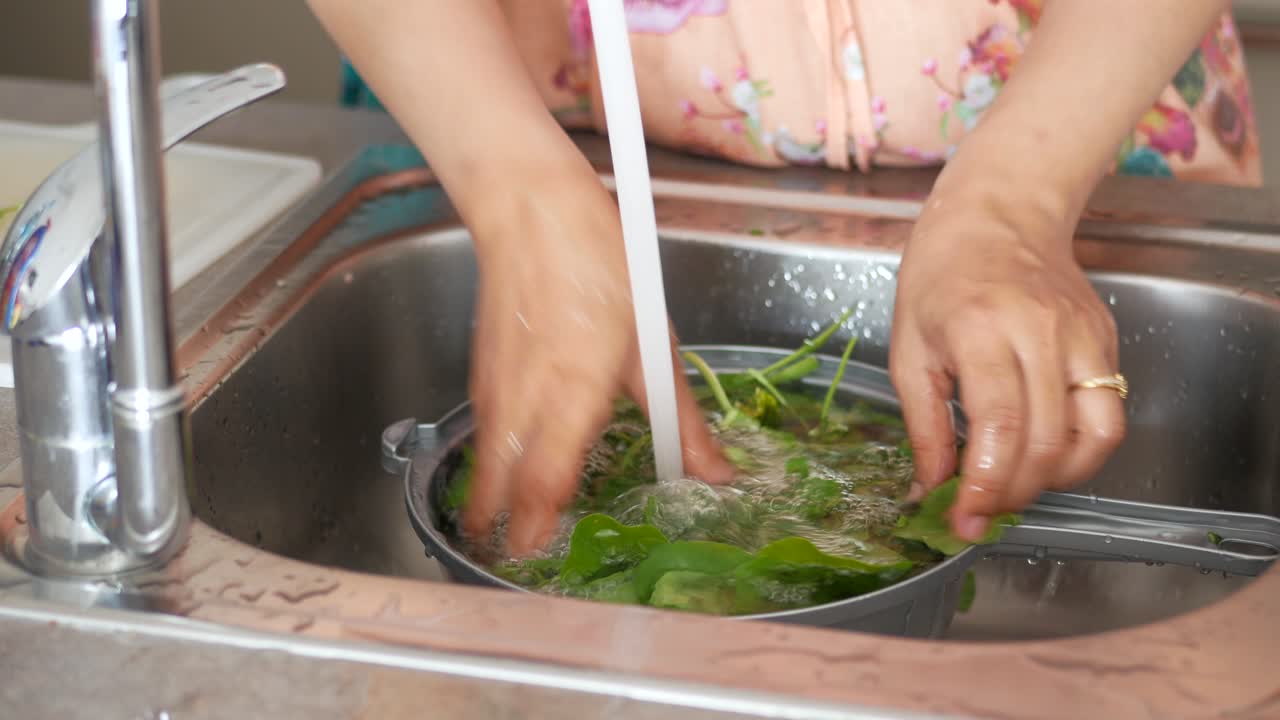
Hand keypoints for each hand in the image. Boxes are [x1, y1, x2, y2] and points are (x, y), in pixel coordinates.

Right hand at [462, 174, 734, 554]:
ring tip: (505, 527)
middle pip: (503, 483)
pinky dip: (492, 459)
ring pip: (488, 459)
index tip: (538, 556)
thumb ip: (681, 418)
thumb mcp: (656, 342)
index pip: (545, 480)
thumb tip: (716, 473)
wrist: (532, 212)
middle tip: (519, 556)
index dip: (537, 526)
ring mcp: (497, 384)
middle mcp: (527, 396)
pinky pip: (485, 430)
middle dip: (507, 525)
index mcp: (574, 392)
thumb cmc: (599, 264)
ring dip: (495, 496)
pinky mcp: (484, 370)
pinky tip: (508, 466)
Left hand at [889, 182, 1125, 541]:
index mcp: (981, 329)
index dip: (986, 485)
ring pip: (1093, 436)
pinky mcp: (1107, 340)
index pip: (999, 425)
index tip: (964, 520)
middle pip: (1047, 441)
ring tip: (1014, 484)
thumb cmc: (941, 277)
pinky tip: (1042, 452)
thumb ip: (923, 425)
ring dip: (1054, 480)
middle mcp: (1041, 331)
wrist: (998, 215)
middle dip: (1014, 493)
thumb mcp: (908, 349)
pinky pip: (1108, 415)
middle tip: (981, 511)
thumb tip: (931, 490)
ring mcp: (1083, 336)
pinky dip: (1079, 451)